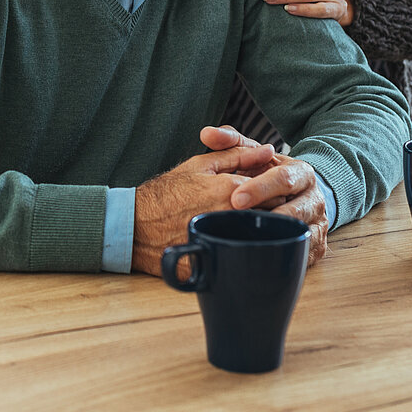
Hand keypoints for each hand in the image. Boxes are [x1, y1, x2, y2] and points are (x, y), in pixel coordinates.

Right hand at [130, 144, 275, 274]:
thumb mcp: (200, 165)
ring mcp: (224, 240)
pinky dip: (244, 250)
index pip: (275, 192)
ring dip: (261, 231)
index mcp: (231, 190)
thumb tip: (268, 149)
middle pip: (273, 216)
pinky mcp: (216, 262)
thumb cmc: (165, 193)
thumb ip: (238, 155)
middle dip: (272, 211)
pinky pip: (243, 256)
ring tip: (247, 227)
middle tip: (259, 211)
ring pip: (262, 237)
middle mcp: (232, 216)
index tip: (267, 194)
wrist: (136, 226)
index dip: (273, 192)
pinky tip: (234, 245)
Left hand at [199, 125, 328, 264]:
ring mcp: (318, 224)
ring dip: (274, 239)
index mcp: (303, 173)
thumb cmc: (271, 175)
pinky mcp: (317, 247)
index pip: (285, 179)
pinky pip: (302, 254)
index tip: (236, 197)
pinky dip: (282, 254)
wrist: (301, 195)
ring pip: (300, 235)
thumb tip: (206, 134)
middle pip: (295, 210)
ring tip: (248, 240)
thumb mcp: (256, 154)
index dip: (260, 188)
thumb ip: (231, 141)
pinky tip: (261, 254)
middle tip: (238, 221)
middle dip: (266, 217)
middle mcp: (315, 199)